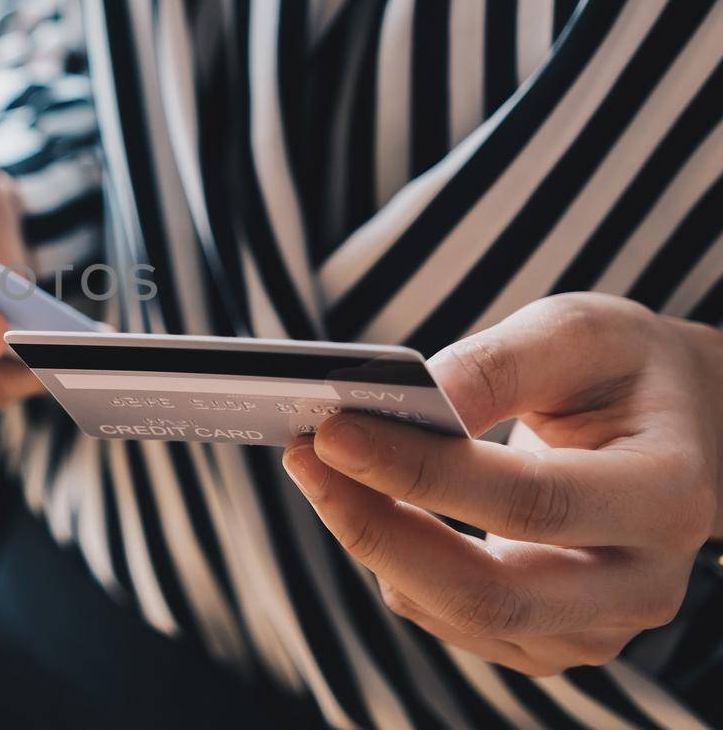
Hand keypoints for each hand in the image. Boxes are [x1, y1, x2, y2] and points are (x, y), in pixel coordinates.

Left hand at [283, 292, 722, 675]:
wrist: (669, 429)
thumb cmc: (620, 372)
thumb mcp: (580, 332)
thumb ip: (499, 363)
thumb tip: (413, 397)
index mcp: (667, 496)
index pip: (530, 503)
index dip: (420, 472)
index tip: (333, 430)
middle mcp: (640, 584)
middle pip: (489, 591)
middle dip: (377, 526)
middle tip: (302, 455)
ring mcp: (592, 627)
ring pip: (457, 610)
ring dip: (369, 538)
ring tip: (313, 464)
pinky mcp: (542, 639)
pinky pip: (444, 613)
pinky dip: (388, 556)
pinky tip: (356, 497)